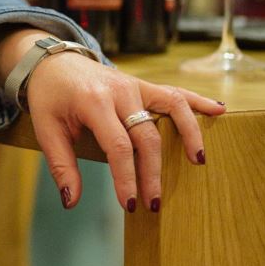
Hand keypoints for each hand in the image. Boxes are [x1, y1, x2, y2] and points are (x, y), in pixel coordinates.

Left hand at [24, 51, 224, 212]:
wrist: (53, 61)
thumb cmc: (49, 97)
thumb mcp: (45, 130)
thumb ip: (61, 166)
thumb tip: (71, 202)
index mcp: (93, 102)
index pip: (118, 146)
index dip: (126, 178)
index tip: (130, 204)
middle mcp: (120, 91)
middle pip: (147, 135)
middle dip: (153, 172)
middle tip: (155, 203)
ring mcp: (135, 85)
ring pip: (171, 107)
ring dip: (189, 134)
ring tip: (198, 162)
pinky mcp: (143, 84)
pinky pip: (175, 92)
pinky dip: (198, 101)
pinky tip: (219, 111)